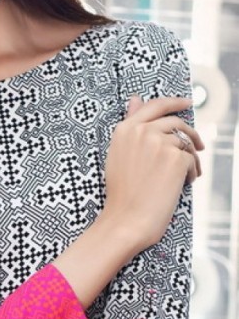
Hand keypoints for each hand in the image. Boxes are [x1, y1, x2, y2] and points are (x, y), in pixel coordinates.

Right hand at [103, 94, 203, 253]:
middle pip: (176, 122)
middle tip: (199, 145)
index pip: (155, 105)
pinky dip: (191, 173)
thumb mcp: (120, 154)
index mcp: (125, 129)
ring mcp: (160, 143)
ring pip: (186, 142)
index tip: (187, 103)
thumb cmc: (121, 193)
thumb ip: (131, 125)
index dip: (174, 102)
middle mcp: (142, 131)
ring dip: (190, 158)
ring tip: (186, 176)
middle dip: (190, 133)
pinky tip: (183, 185)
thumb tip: (135, 98)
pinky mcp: (176, 158)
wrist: (125, 220)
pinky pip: (191, 160)